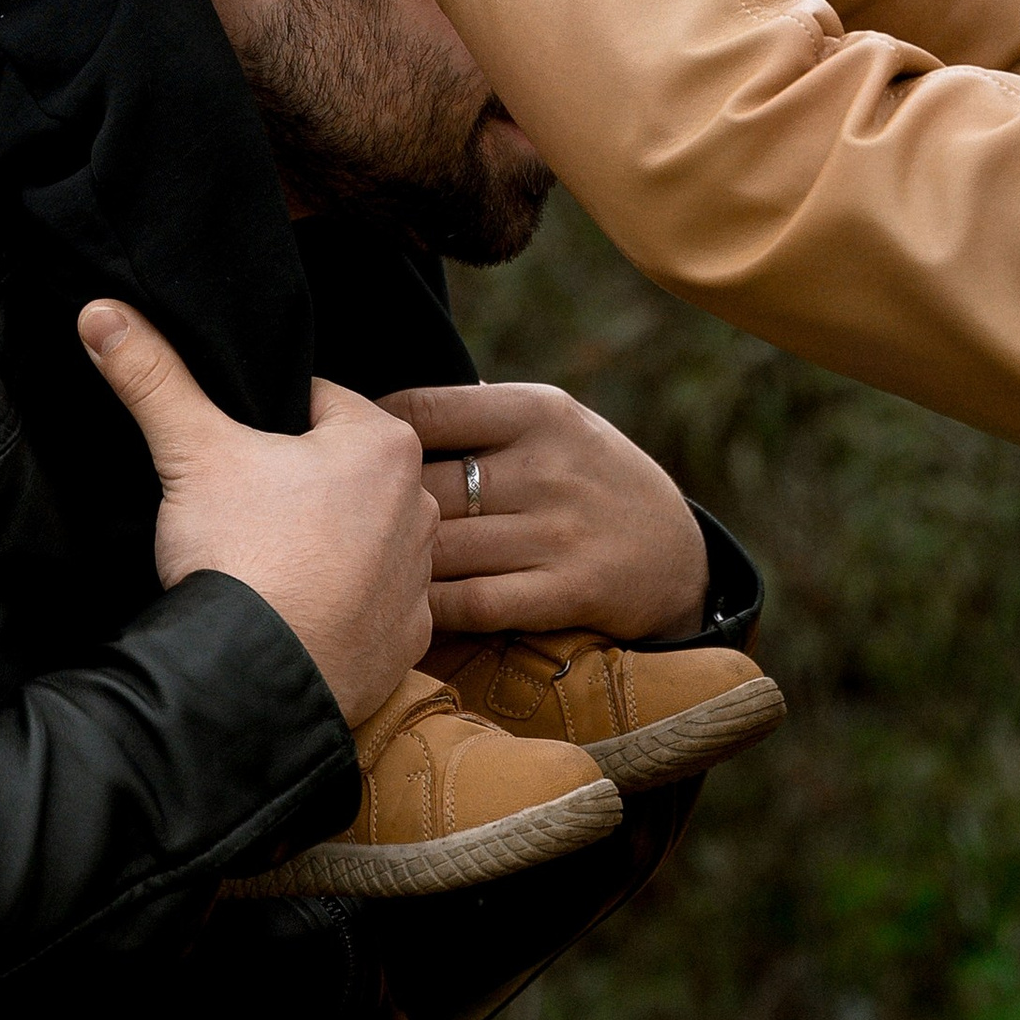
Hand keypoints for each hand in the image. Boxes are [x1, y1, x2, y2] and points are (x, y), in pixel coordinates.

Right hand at [77, 303, 438, 721]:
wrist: (253, 680)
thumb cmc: (237, 554)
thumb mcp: (191, 451)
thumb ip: (152, 376)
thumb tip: (102, 312)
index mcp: (382, 442)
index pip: (317, 405)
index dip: (265, 426)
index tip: (234, 460)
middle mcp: (419, 503)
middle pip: (343, 472)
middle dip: (299, 485)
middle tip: (244, 515)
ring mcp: (419, 578)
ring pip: (360, 537)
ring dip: (324, 544)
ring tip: (267, 565)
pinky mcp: (407, 639)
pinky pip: (373, 605)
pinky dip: (340, 606)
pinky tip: (296, 612)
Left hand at [379, 380, 710, 641]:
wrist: (677, 554)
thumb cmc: (589, 478)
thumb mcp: (554, 423)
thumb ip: (481, 415)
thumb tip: (379, 410)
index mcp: (538, 411)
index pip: (425, 410)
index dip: (371, 434)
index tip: (346, 455)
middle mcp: (547, 466)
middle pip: (424, 487)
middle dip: (375, 510)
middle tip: (343, 526)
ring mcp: (558, 531)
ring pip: (441, 548)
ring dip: (395, 564)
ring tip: (364, 570)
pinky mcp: (566, 591)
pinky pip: (471, 603)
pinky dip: (430, 609)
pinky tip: (408, 607)